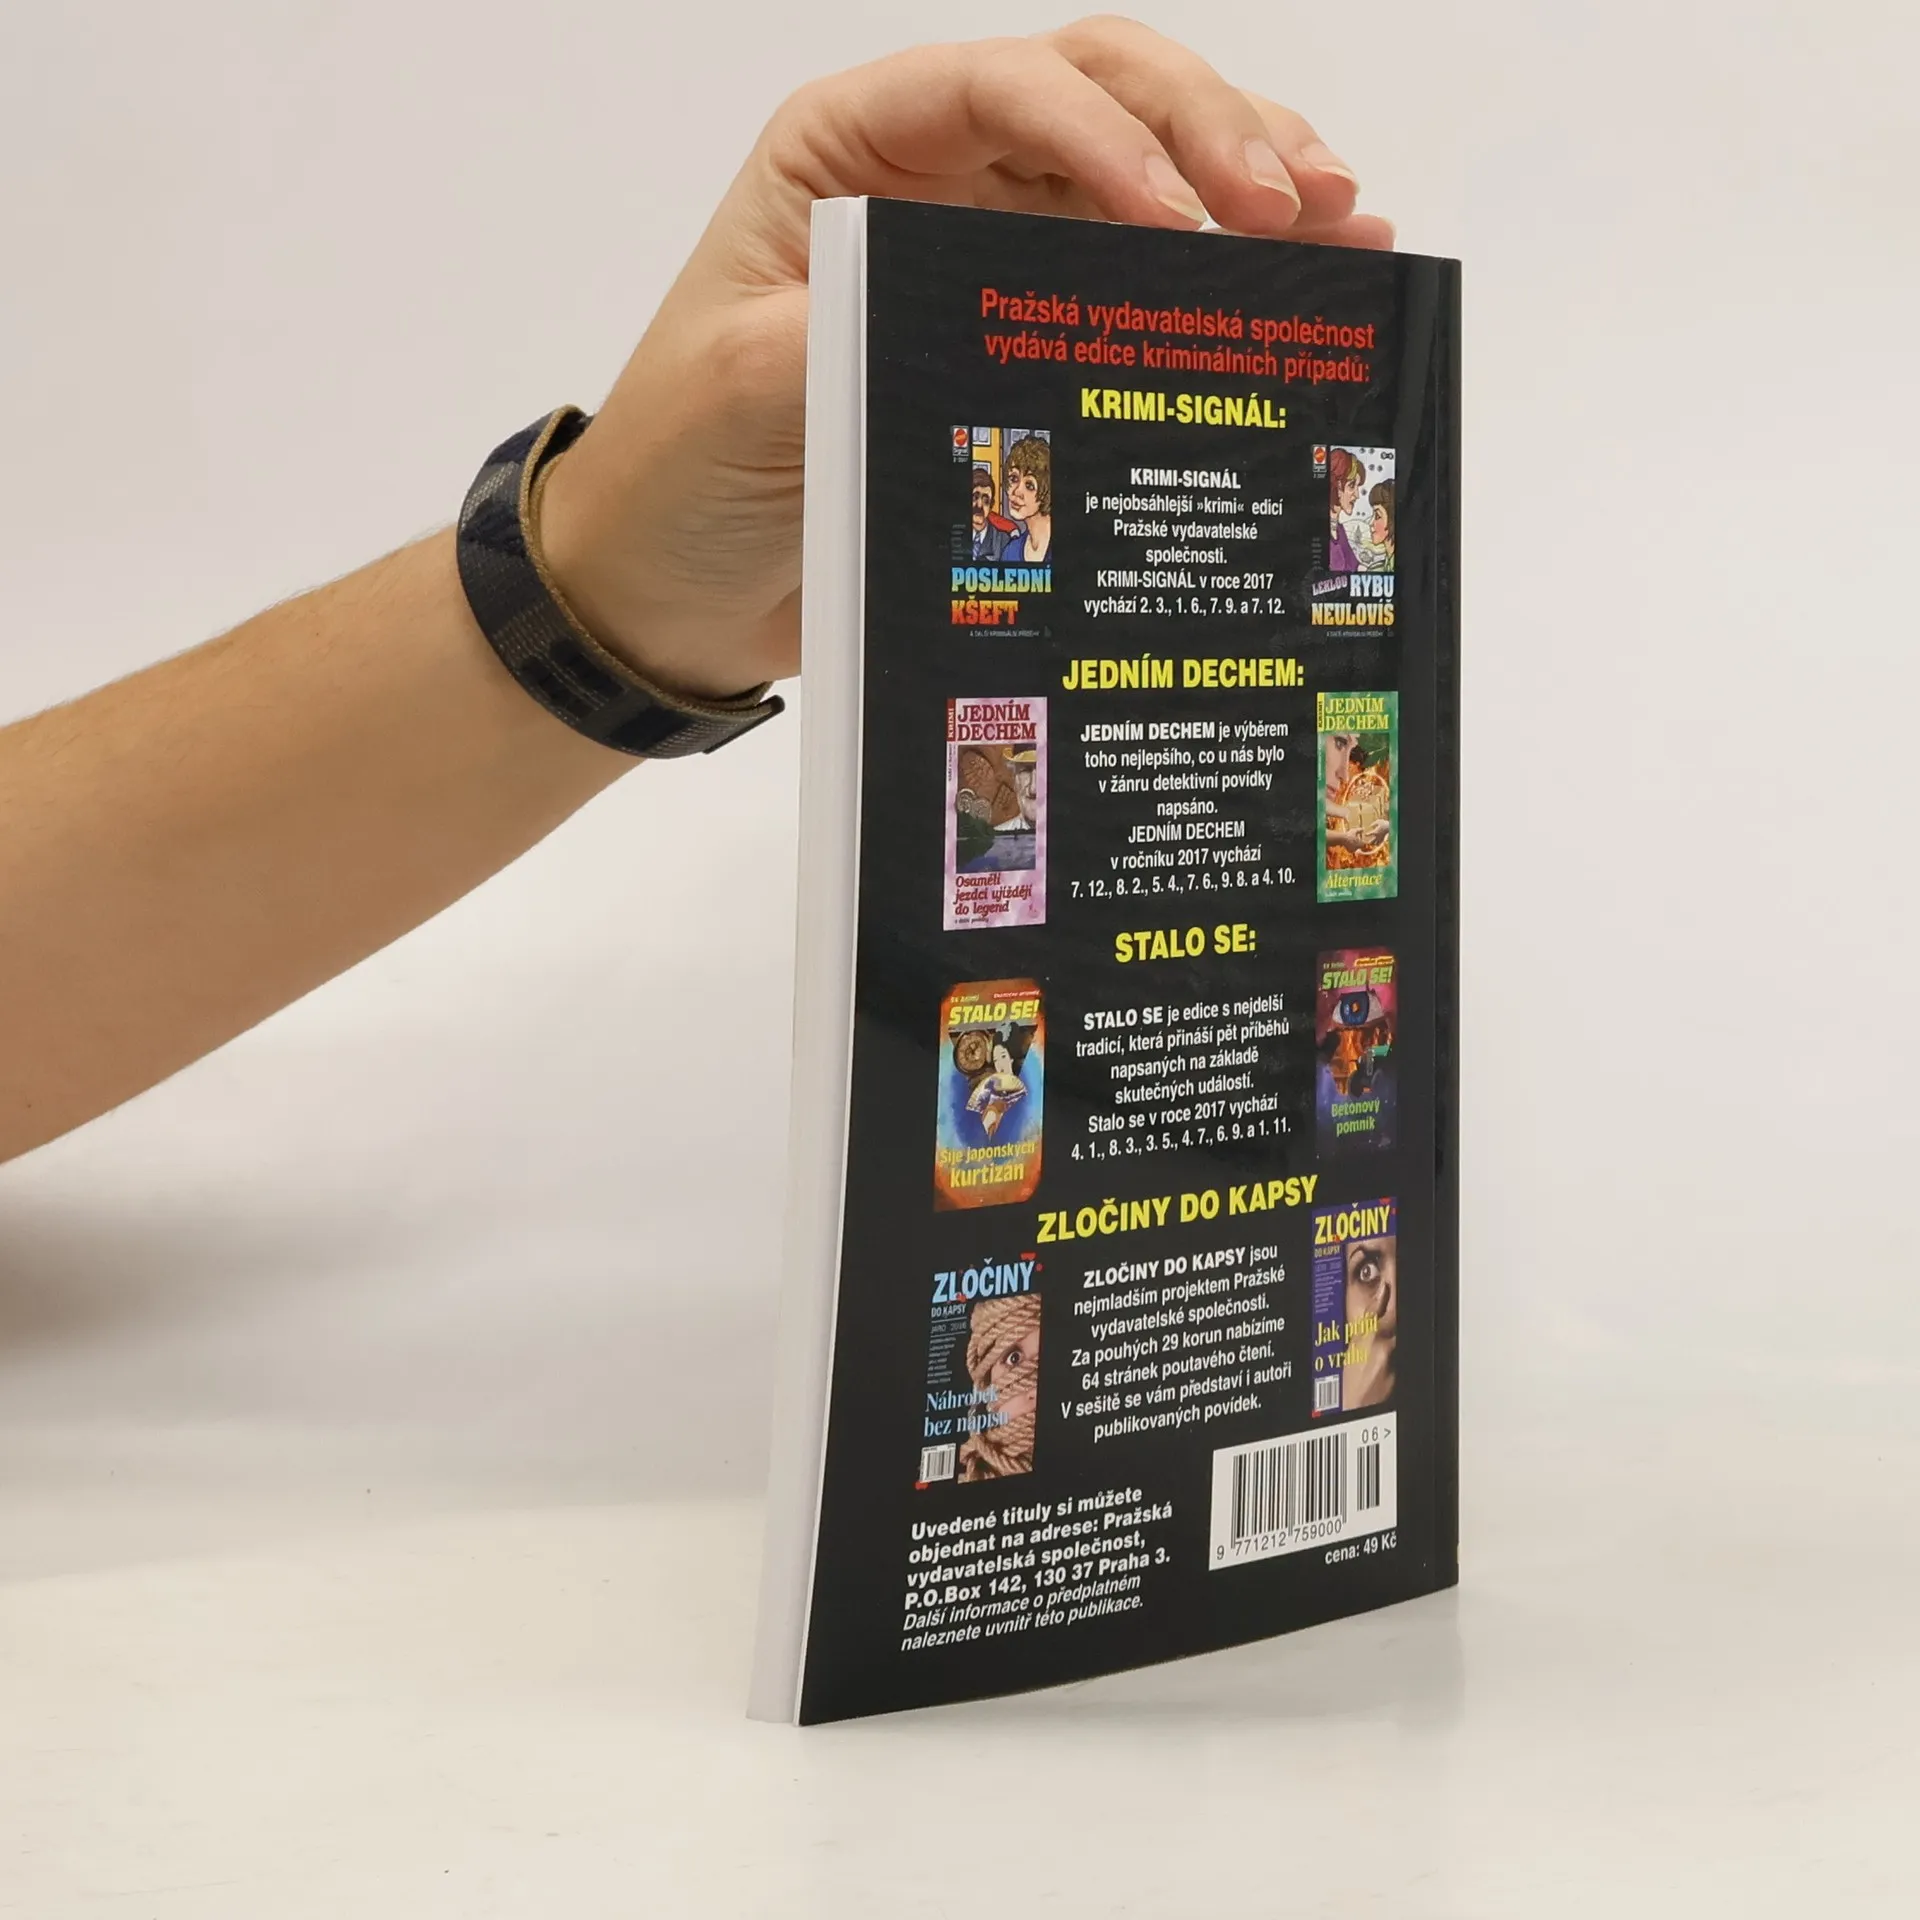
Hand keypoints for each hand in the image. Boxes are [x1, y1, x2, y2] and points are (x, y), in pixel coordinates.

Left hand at [540, 18, 1391, 698]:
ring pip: (1145, 168)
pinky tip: (1316, 271)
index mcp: (848, 154)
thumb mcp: (737, 393)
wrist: (673, 589)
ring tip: (1347, 220)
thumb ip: (845, 327)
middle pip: (1100, 95)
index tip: (1181, 218)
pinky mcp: (1029, 336)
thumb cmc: (678, 476)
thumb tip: (973, 298)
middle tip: (1302, 204)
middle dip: (1209, 133)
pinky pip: (1142, 277)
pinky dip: (1228, 269)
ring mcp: (990, 252)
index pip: (999, 90)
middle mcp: (931, 179)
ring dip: (1248, 178)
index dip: (1105, 134)